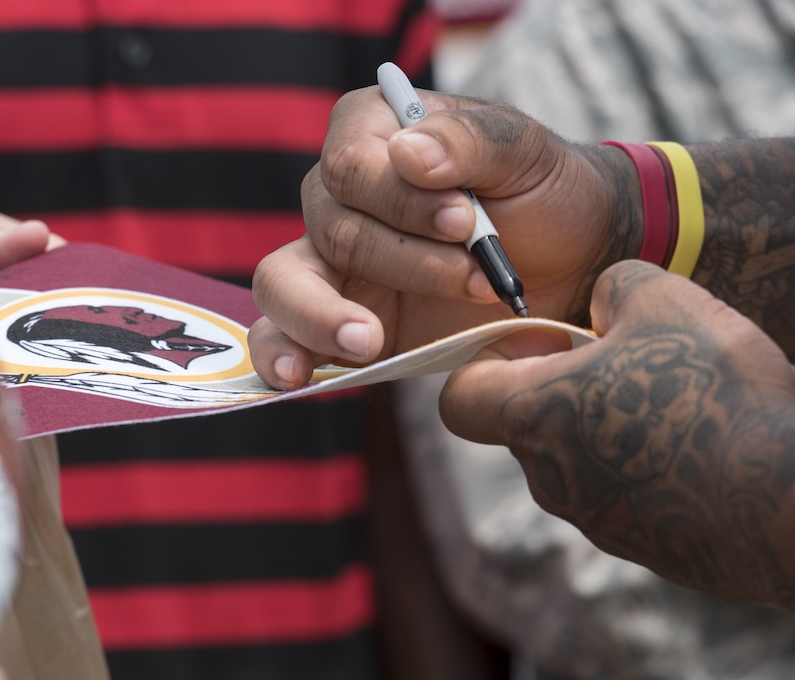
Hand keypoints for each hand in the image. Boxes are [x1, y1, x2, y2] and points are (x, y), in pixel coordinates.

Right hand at [249, 87, 640, 388]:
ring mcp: (328, 261)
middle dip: (406, 262)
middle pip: (332, 229)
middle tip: (476, 280)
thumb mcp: (526, 152)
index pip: (350, 166)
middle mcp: (337, 193)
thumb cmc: (541, 194)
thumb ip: (471, 141)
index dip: (401, 201)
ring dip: (323, 314)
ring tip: (367, 341)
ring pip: (282, 281)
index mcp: (372, 133)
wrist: (569, 263)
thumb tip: (407, 155)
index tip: (466, 222)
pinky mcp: (334, 320)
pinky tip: (296, 375)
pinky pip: (281, 333)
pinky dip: (281, 353)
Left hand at [439, 260, 794, 606]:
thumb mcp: (665, 302)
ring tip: (677, 404)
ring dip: (609, 428)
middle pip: (527, 425)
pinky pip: (624, 496)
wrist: (788, 497)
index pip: (458, 399)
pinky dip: (646, 469)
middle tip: (629, 363)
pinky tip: (701, 447)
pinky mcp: (640, 547)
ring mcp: (594, 520)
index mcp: (532, 417)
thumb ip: (613, 289)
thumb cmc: (717, 393)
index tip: (543, 344)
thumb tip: (600, 310)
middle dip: (564, 389)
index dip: (486, 365)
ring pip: (578, 460)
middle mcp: (549, 478)